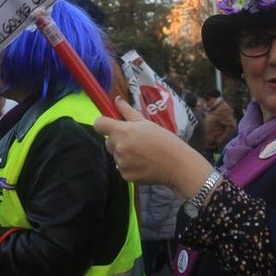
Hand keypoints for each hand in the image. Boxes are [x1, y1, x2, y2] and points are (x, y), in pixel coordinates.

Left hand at [94, 97, 213, 197]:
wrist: (176, 164)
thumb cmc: (164, 140)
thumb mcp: (146, 122)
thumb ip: (127, 111)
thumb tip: (116, 100)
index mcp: (122, 131)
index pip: (99, 124)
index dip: (103, 124)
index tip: (109, 125)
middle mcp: (119, 147)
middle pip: (108, 142)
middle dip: (118, 141)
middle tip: (136, 141)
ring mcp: (121, 163)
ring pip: (116, 156)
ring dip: (125, 154)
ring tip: (143, 154)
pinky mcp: (125, 176)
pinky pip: (122, 169)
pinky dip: (130, 167)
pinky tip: (144, 164)